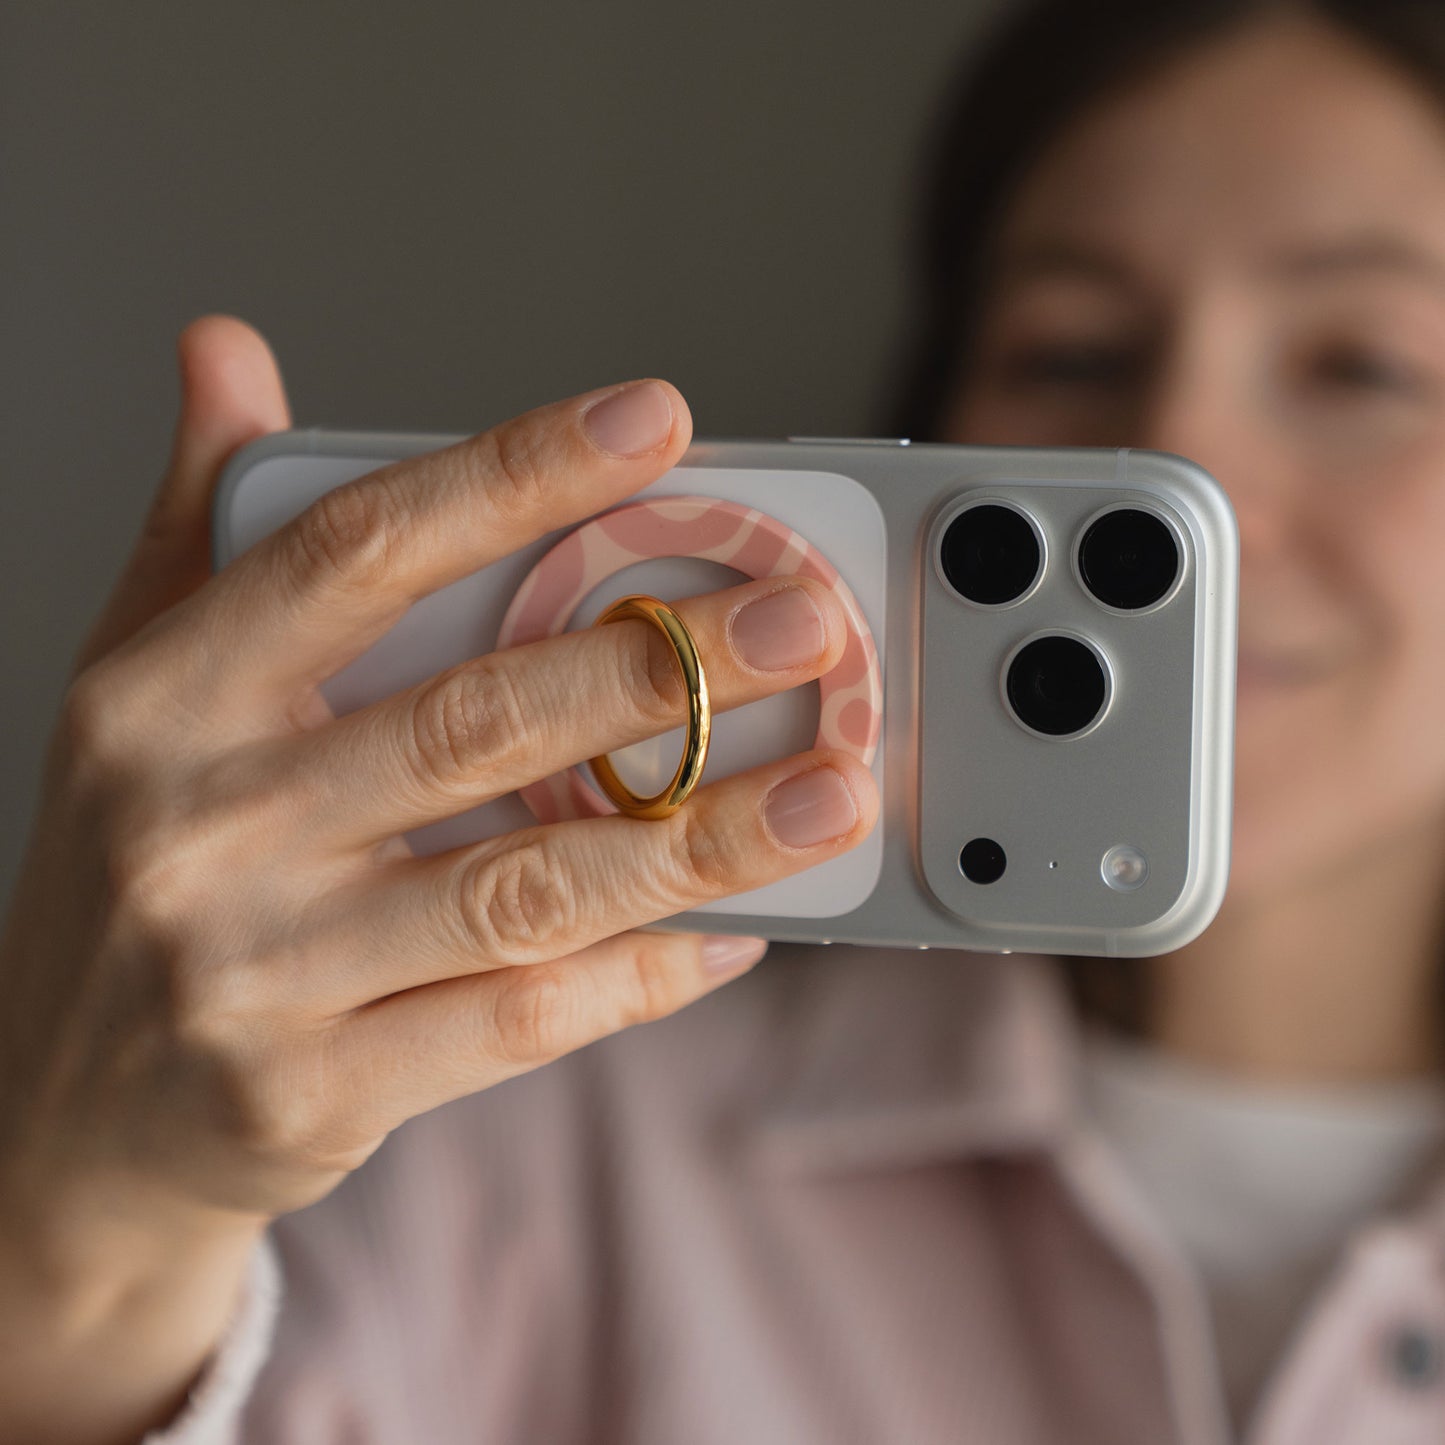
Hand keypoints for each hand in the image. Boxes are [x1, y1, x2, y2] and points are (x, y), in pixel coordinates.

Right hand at [0, 318, 876, 1368]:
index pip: (360, 548)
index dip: (517, 473)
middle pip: (475, 719)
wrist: (54, 1118)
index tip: (659, 422)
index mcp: (163, 694)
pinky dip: (643, 977)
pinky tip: (737, 931)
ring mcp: (249, 972)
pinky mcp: (303, 1097)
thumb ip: (205, 526)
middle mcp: (199, 824)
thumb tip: (228, 351)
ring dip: (702, 835)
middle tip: (804, 622)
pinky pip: (516, 1021)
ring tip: (832, 789)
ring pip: (526, 885)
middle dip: (662, 669)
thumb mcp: (138, 685)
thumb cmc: (132, 867)